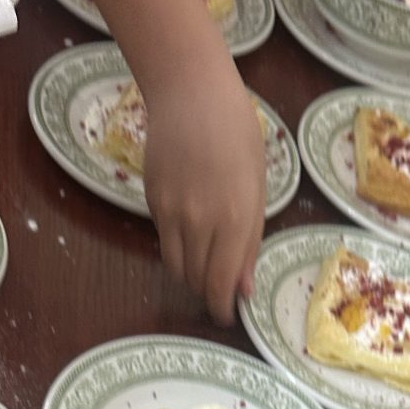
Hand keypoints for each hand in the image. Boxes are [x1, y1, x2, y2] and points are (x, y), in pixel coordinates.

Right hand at [142, 50, 265, 323]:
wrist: (191, 92)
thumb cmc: (237, 134)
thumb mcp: (257, 187)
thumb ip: (250, 241)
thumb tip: (242, 289)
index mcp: (235, 218)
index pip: (220, 283)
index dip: (221, 307)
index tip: (226, 316)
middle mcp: (200, 220)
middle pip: (196, 280)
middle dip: (208, 293)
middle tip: (218, 292)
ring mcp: (171, 211)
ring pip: (176, 267)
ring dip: (190, 276)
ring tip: (204, 266)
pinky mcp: (152, 200)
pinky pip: (164, 240)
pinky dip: (178, 247)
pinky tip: (191, 229)